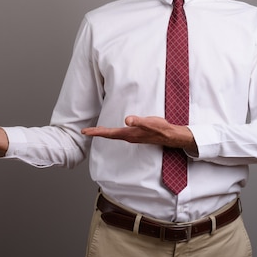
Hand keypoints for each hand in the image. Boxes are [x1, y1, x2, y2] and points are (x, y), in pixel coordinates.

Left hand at [82, 115, 197, 154]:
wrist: (171, 136)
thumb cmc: (161, 129)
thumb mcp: (150, 122)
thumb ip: (139, 121)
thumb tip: (127, 120)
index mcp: (129, 134)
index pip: (109, 133)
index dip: (96, 132)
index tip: (85, 132)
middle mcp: (128, 137)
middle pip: (109, 135)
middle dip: (97, 133)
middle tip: (85, 131)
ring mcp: (132, 137)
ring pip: (114, 135)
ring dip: (104, 133)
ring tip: (95, 130)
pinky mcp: (136, 135)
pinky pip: (120, 134)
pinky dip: (112, 132)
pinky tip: (112, 131)